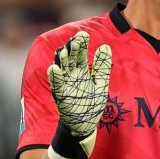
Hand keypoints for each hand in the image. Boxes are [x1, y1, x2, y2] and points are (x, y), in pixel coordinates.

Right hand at [46, 31, 111, 158]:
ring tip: (65, 49)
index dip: (80, 44)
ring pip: (61, 69)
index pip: (79, 54)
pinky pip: (56, 85)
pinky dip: (55, 77)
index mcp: (80, 72)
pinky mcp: (61, 96)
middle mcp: (71, 77)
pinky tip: (54, 68)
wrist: (84, 125)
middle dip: (72, 49)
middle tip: (76, 38)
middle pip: (70, 59)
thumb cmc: (91, 104)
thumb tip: (105, 47)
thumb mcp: (101, 84)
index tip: (83, 34)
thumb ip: (102, 67)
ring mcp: (65, 86)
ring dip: (62, 59)